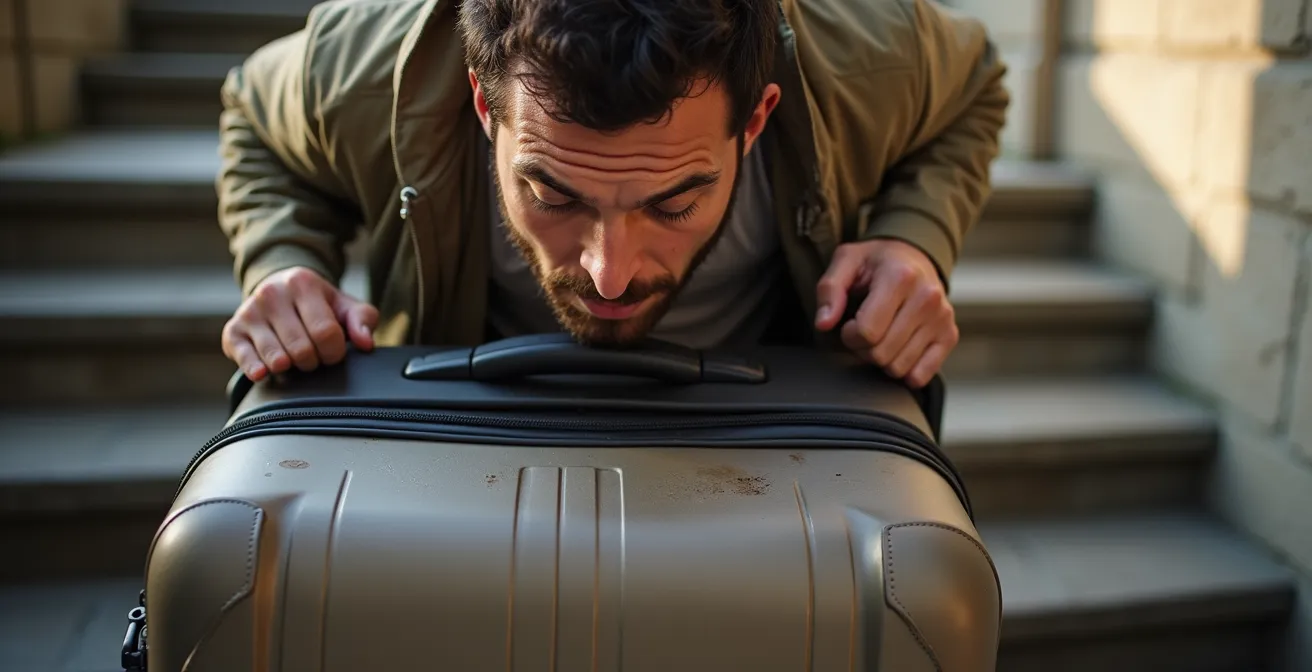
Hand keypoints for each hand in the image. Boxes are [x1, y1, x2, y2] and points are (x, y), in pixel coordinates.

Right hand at [222, 267, 378, 380]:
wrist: (280, 289)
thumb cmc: (317, 304)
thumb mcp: (345, 305)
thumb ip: (363, 320)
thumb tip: (365, 343)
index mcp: (302, 283)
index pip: (325, 332)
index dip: (334, 352)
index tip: (334, 352)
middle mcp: (271, 293)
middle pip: (302, 349)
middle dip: (314, 361)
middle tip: (314, 356)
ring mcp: (249, 312)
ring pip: (277, 358)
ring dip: (292, 368)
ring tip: (295, 359)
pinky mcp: (233, 330)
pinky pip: (244, 358)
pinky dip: (255, 369)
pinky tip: (263, 372)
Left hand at [814, 239, 957, 387]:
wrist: (913, 256)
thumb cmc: (877, 262)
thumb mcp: (847, 262)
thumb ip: (829, 290)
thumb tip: (824, 323)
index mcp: (900, 277)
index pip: (868, 331)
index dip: (849, 334)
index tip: (850, 323)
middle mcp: (927, 297)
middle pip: (882, 353)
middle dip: (863, 349)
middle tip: (865, 331)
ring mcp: (941, 318)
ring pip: (899, 368)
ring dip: (882, 360)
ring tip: (881, 337)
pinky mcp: (949, 335)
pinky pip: (922, 375)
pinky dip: (905, 371)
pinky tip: (898, 351)